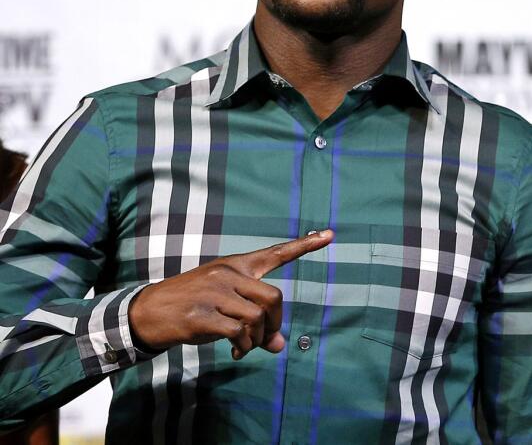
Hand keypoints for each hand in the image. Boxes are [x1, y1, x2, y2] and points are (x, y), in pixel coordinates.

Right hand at [129, 230, 333, 358]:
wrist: (145, 313)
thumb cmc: (190, 306)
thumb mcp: (223, 305)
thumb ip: (253, 318)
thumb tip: (279, 345)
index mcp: (235, 266)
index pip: (274, 253)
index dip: (304, 246)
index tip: (329, 235)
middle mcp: (227, 274)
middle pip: (274, 299)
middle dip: (275, 324)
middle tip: (266, 339)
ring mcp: (214, 293)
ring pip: (257, 318)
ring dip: (257, 340)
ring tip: (245, 347)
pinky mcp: (202, 315)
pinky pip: (239, 333)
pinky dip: (243, 346)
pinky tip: (235, 351)